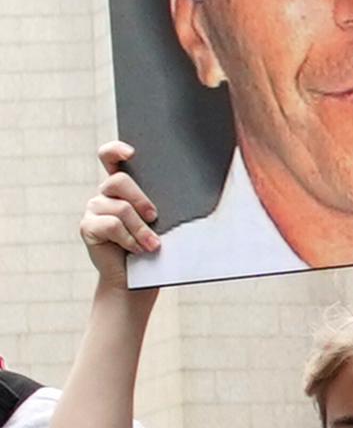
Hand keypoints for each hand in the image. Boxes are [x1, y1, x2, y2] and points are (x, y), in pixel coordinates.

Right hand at [79, 142, 161, 290]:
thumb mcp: (164, 219)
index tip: (132, 153)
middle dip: (141, 199)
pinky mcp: (88, 227)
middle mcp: (105, 193)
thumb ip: (165, 200)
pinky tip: (137, 249)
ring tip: (153, 245)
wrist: (140, 278)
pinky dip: (129, 239)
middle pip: (119, 181)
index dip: (116, 150)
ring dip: (141, 228)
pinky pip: (111, 225)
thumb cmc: (157, 245)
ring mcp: (94, 209)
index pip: (110, 156)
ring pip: (121, 208)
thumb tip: (189, 186)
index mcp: (124, 186)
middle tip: (156, 217)